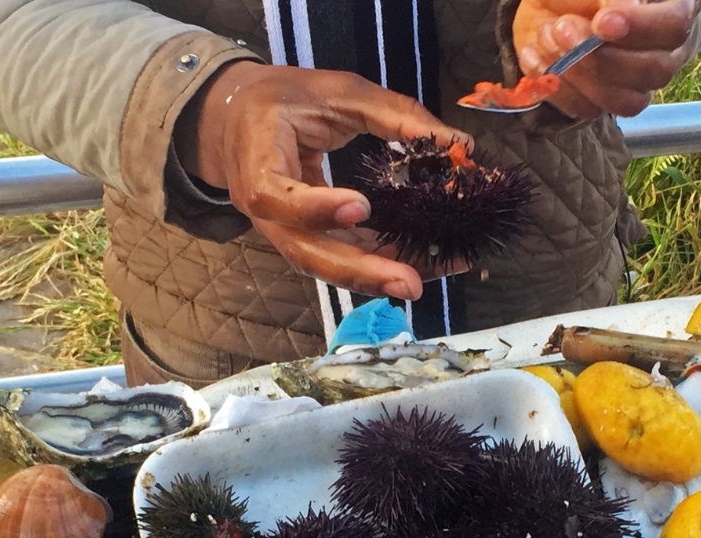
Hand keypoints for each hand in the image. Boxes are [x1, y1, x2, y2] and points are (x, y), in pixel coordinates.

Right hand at [176, 61, 471, 299]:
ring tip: (425, 281)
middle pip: (306, 252)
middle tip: (410, 282)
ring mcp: (285, 231)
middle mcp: (266, 208)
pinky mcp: (308, 240)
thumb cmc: (286, 100)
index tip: (361, 208)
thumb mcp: (338, 91)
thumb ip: (395, 114)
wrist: (240, 121)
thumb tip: (459, 144)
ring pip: (326, 266)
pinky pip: (341, 260)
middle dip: (361, 271)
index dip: (316, 207)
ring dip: (377, 278)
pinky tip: (421, 268)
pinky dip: (380, 266)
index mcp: (257, 158)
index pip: (276, 194)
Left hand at [513, 0, 697, 119]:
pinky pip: (588, 111)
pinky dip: (555, 87)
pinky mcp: (603, 102)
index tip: (602, 22)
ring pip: (625, 101)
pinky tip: (534, 55)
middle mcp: (663, 51)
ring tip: (546, 36)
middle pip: (654, 70)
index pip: (675, 25)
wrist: (553, 2)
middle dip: (601, 55)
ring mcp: (635, 83)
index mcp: (671, 7)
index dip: (641, 28)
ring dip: (578, 74)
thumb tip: (619, 11)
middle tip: (561, 28)